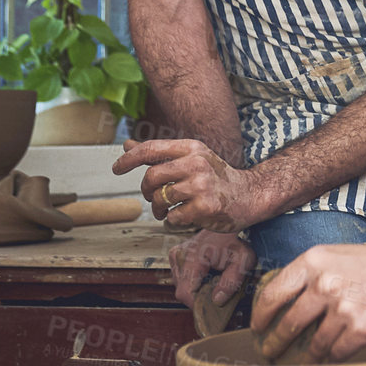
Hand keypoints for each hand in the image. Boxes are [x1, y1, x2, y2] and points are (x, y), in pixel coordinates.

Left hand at [115, 137, 261, 231]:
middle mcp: (197, 163)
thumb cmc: (215, 177)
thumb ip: (159, 154)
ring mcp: (202, 186)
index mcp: (191, 148)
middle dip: (146, 191)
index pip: (151, 149)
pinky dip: (174, 221)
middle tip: (153, 197)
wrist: (249, 195)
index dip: (129, 159)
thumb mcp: (190, 158)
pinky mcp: (205, 208)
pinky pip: (173, 217)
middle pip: (151, 177)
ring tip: (168, 210)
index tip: (116, 169)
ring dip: (159, 209)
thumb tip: (127, 145)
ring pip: (159, 199)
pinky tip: (186, 216)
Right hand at [168, 228, 255, 308]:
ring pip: (180, 287)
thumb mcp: (243, 261)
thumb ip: (231, 282)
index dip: (198, 305)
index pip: (186, 293)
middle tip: (217, 292)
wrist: (227, 223)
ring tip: (212, 280)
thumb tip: (217, 301)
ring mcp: (175, 256)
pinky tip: (205, 275)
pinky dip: (192, 281)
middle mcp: (179, 256)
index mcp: (193, 257)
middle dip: (199, 297)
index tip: (212, 307)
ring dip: (195, 289)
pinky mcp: (175, 256)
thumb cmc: (236, 241)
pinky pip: (180, 278)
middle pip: (182, 292)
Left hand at [251, 242, 365, 362]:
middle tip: (270, 351)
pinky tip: (334, 355)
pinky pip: (337, 352)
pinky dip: (334, 356)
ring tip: (303, 359)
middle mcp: (325, 284)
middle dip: (276, 342)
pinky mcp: (360, 330)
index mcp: (315, 260)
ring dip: (307, 355)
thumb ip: (316, 274)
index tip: (257, 326)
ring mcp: (342, 309)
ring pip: (314, 343)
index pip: (273, 292)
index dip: (261, 314)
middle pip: (288, 323)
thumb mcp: (343, 255)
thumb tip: (289, 300)